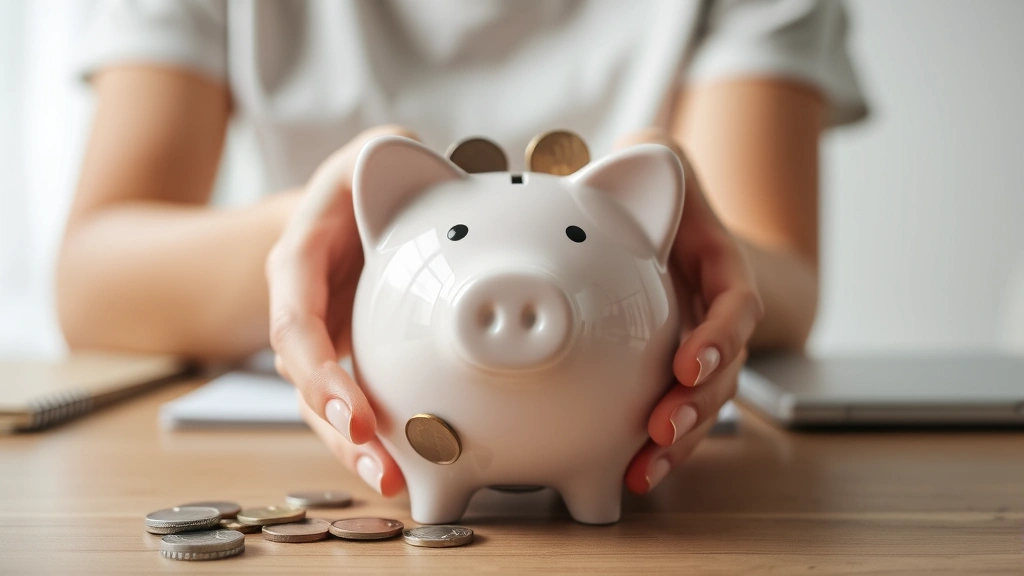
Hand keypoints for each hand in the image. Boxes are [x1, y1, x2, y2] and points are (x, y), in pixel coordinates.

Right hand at [266, 125, 412, 496]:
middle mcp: (301, 309)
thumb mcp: (371, 154)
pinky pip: (355, 403)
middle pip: (307, 382)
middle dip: (338, 430)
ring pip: (326, 406)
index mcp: (297, 263)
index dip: (319, 372)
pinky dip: (376, 437)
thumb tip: (410, 160)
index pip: (295, 324)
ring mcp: (323, 341)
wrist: (350, 210)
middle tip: (380, 466)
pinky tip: (406, 466)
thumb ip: (382, 154)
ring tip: (394, 481)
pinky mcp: (348, 360)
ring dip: (356, 448)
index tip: (353, 412)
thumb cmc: (364, 181)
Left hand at [616, 129, 763, 494]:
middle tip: (663, 431)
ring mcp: (698, 346)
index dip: (720, 336)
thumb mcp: (657, 155)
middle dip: (698, 406)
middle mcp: (717, 313)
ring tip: (644, 470)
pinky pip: (674, 411)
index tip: (691, 361)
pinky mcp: (672, 371)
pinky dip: (658, 444)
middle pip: (725, 369)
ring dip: (679, 440)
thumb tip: (617, 156)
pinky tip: (631, 471)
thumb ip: (647, 153)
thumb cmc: (656, 188)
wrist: (666, 223)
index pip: (736, 305)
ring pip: (703, 402)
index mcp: (721, 266)